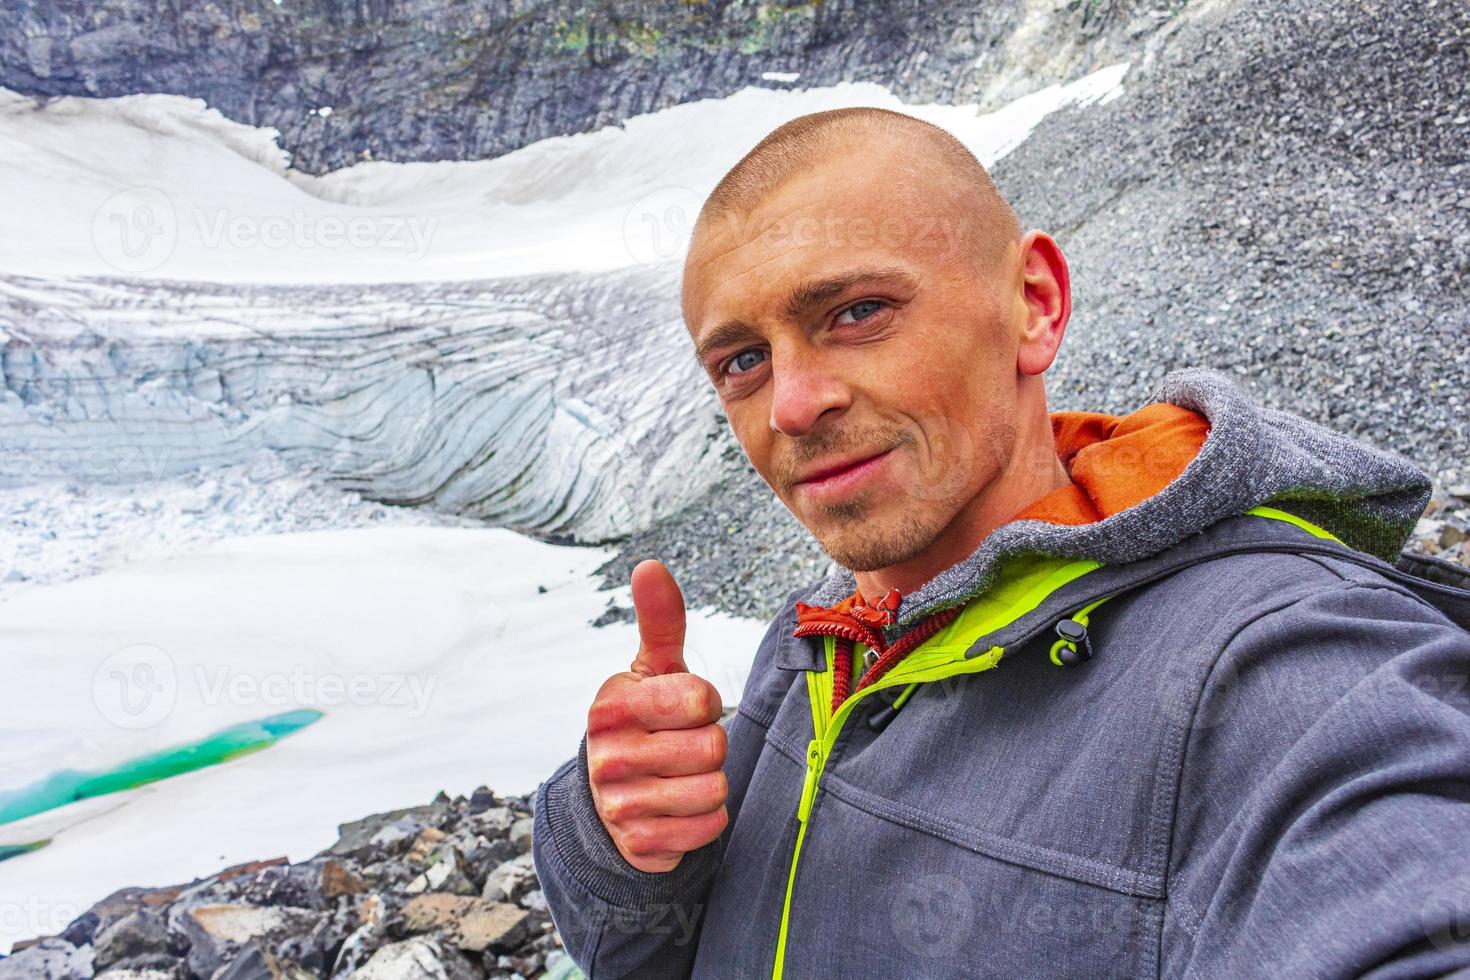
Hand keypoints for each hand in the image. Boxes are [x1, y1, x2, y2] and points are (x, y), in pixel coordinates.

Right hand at [586, 559, 728, 872]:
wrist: (611, 798)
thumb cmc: (645, 719)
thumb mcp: (652, 669)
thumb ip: (660, 620)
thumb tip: (650, 565)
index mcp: (610, 706)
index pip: (700, 698)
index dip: (705, 702)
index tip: (683, 708)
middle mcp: (606, 756)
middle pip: (712, 746)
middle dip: (710, 745)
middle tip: (682, 746)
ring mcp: (619, 804)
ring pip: (714, 789)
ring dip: (711, 783)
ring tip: (681, 775)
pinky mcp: (639, 845)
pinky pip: (709, 828)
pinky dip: (707, 820)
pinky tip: (679, 809)